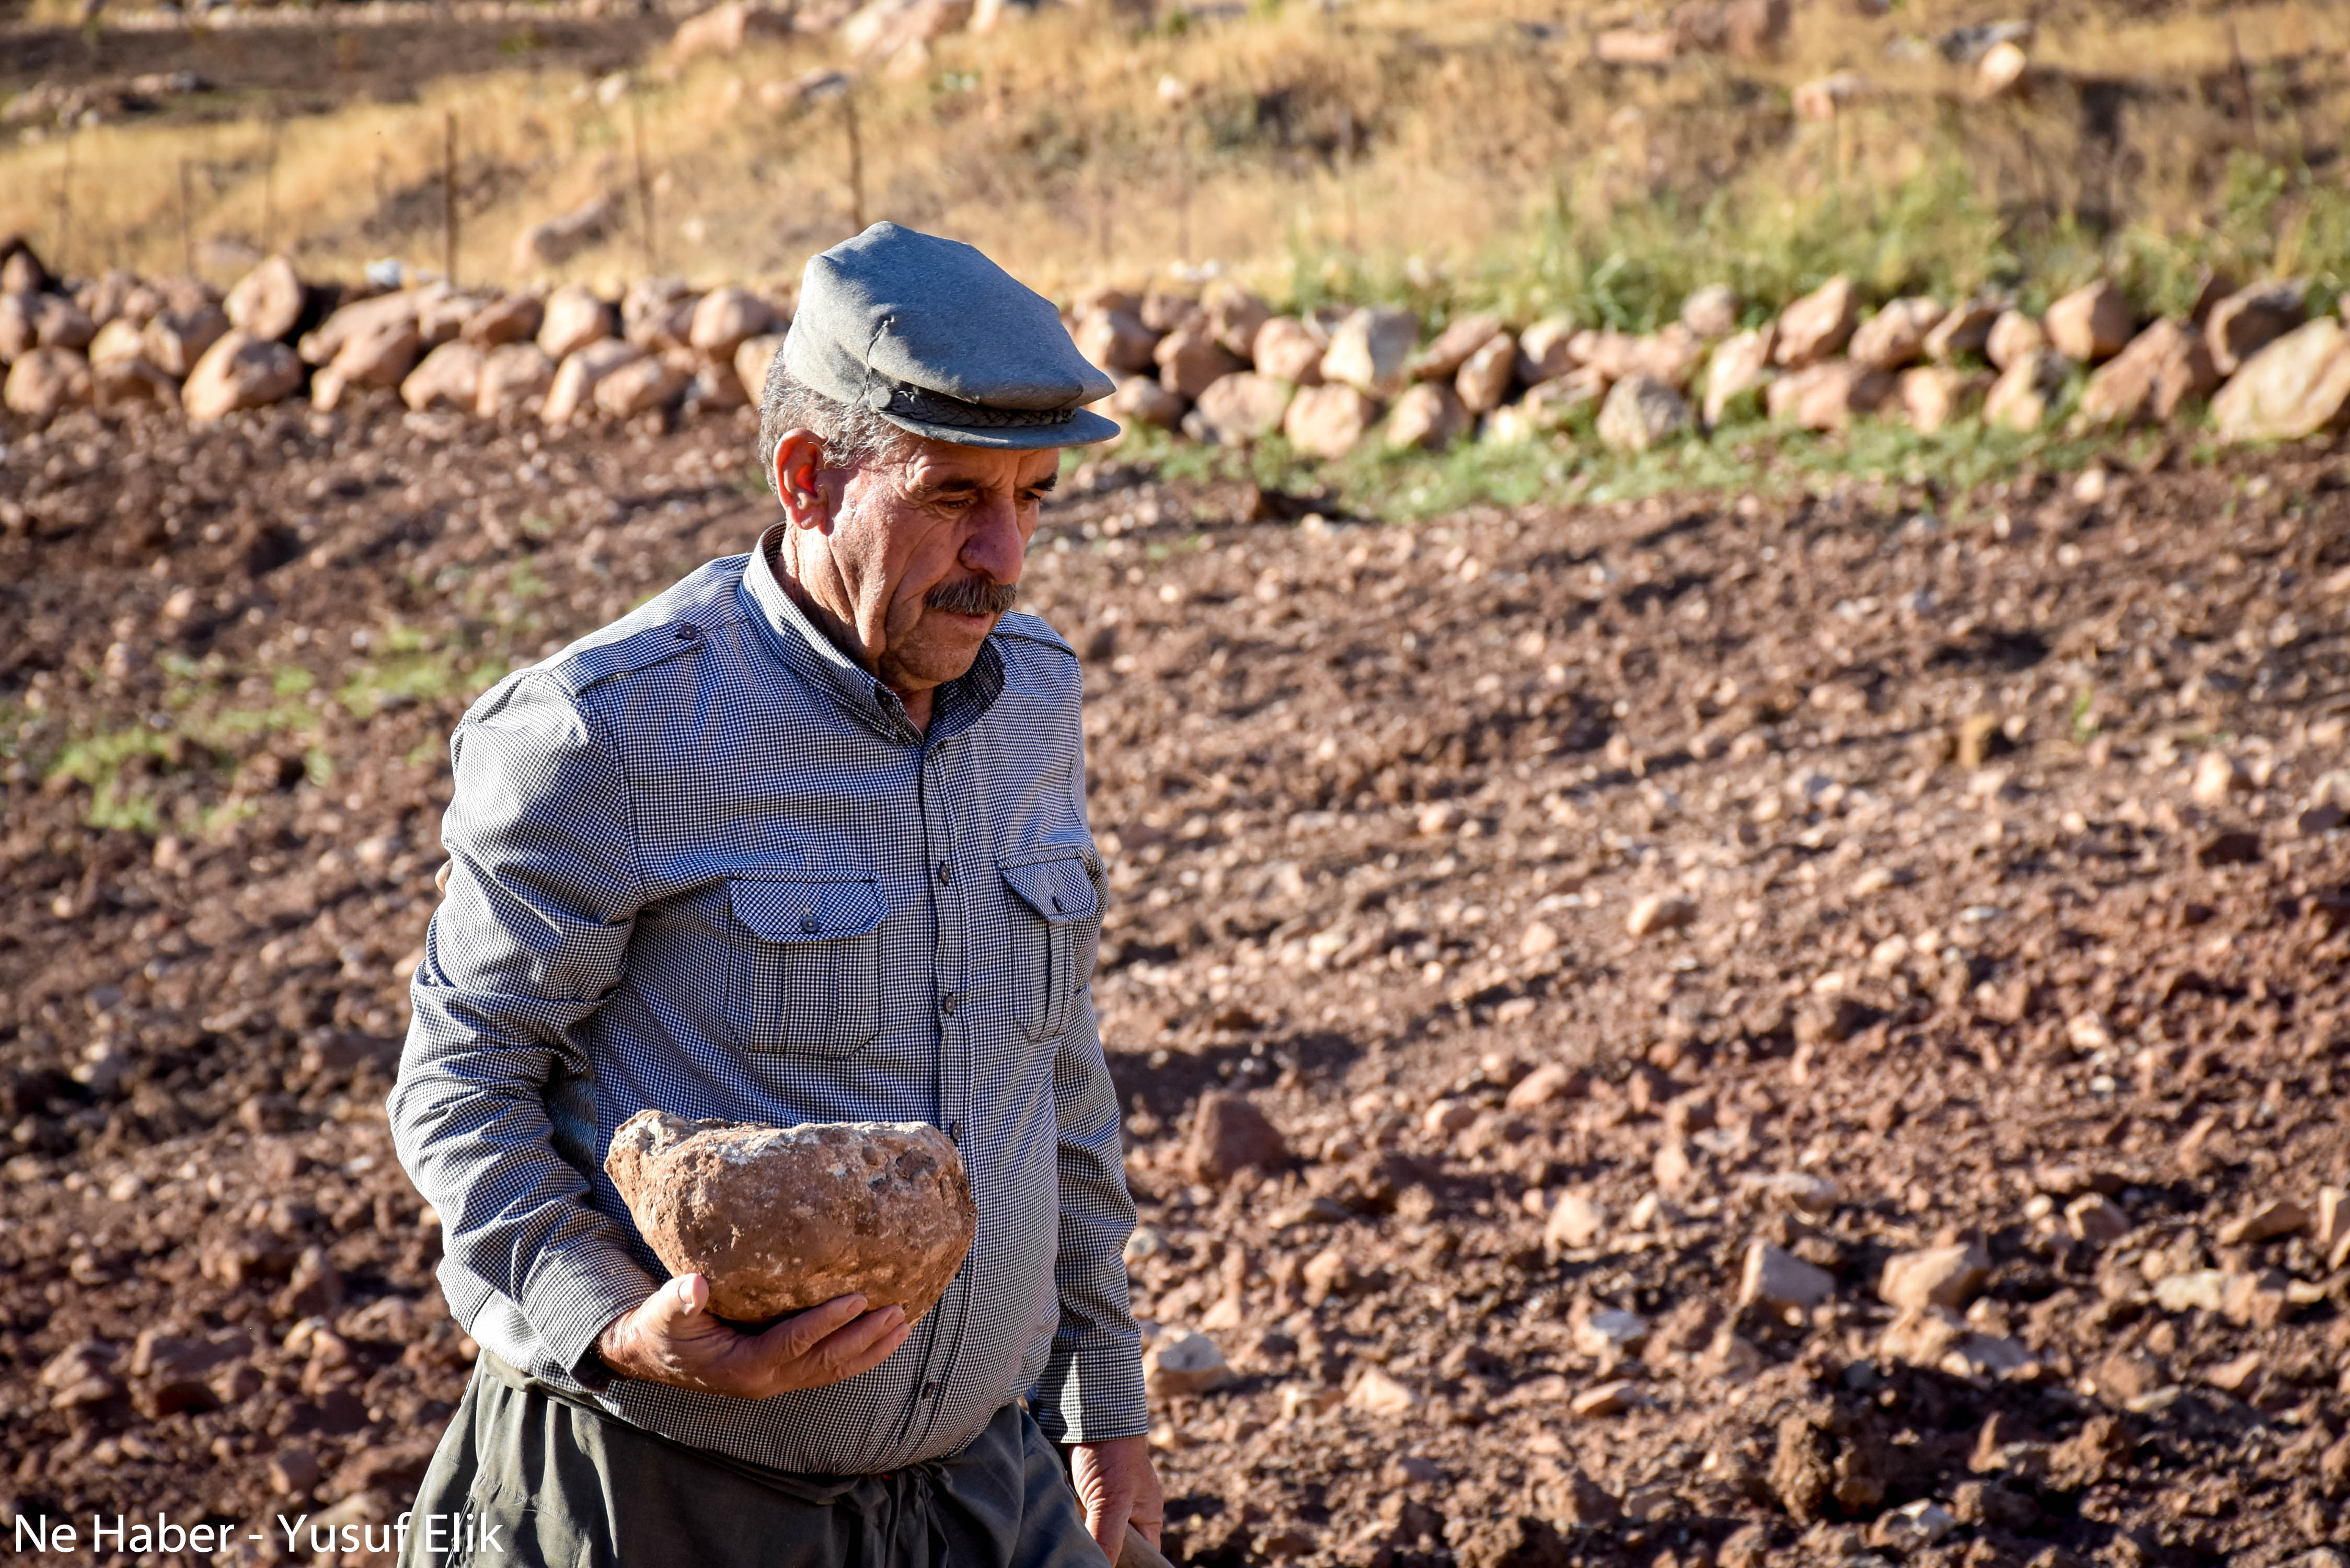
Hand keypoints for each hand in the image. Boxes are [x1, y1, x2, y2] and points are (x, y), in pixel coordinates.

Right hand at [594, 1274, 910, 1399]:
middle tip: (899, 1310)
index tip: (859, 1297)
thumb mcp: (662, 1312)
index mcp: (742, 1365)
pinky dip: (857, 1355)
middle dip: (865, 1338)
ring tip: (904, 1324)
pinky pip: (826, 1370)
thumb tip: (695, 1283)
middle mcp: (766, 1380)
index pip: (795, 1342)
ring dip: (870, 1350)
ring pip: (832, 1371)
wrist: (652, 1356)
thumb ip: (679, 1299)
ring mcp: (776, 1382)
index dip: (827, 1322)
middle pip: (825, 1362)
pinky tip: (880, 1337)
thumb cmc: (661, 1328)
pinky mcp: (781, 1376)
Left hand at [1069, 1436, 1163, 1560]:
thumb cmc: (1112, 1455)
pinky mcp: (1075, 1497)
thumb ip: (1108, 1539)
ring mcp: (1098, 1506)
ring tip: (1066, 1535)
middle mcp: (1124, 1515)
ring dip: (1076, 1537)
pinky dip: (1062, 1522)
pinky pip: (1069, 1521)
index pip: (1141, 1559)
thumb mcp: (1113, 1502)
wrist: (1085, 1415)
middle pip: (1110, 1550)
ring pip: (1087, 1537)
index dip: (1126, 1567)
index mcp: (1144, 1519)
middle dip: (1095, 1552)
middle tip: (1079, 1554)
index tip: (1105, 1567)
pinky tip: (1057, 1523)